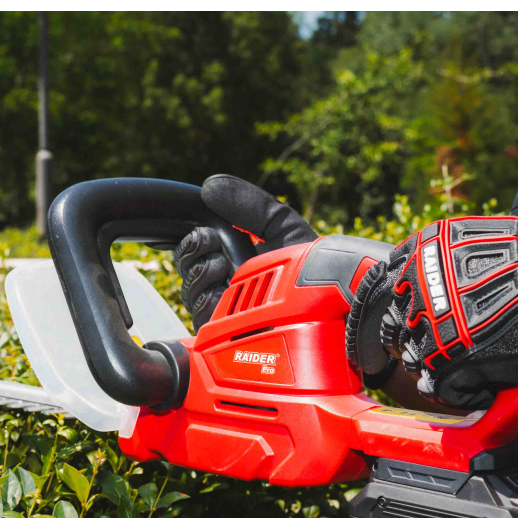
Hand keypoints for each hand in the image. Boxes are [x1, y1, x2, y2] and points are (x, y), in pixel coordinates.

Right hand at [175, 174, 315, 330]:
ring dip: (202, 271)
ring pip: (189, 288)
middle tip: (213, 244)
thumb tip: (209, 186)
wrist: (329, 301)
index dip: (196, 237)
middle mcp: (228, 282)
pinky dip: (207, 296)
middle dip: (195, 249)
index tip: (206, 230)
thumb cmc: (312, 265)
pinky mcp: (224, 331)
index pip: (198, 245)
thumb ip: (249, 204)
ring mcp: (225, 309)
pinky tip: (225, 292)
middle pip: (188, 265)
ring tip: (226, 269)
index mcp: (237, 256)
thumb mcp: (281, 226)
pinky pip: (199, 311)